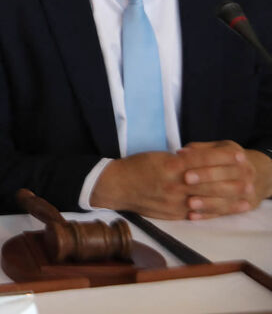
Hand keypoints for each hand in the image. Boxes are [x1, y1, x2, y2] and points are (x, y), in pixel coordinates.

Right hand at [90, 142, 263, 218]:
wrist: (116, 186)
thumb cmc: (137, 167)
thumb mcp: (158, 156)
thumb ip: (180, 160)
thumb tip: (202, 160)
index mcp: (170, 165)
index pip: (203, 159)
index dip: (223, 157)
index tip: (239, 154)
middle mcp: (174, 184)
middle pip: (210, 182)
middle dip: (233, 179)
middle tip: (251, 177)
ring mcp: (174, 201)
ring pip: (207, 199)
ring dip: (230, 198)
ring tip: (246, 196)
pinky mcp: (173, 213)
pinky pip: (198, 213)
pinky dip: (214, 211)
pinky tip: (227, 210)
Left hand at [177, 141, 268, 217]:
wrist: (257, 174)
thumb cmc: (227, 159)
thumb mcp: (217, 148)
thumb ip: (199, 149)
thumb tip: (180, 154)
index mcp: (236, 156)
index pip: (219, 160)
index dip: (202, 166)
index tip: (186, 173)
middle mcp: (245, 173)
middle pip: (225, 179)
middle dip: (205, 181)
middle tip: (186, 183)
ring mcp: (247, 191)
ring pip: (227, 199)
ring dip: (208, 202)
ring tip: (190, 203)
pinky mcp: (244, 205)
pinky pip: (225, 212)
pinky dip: (208, 215)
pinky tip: (193, 215)